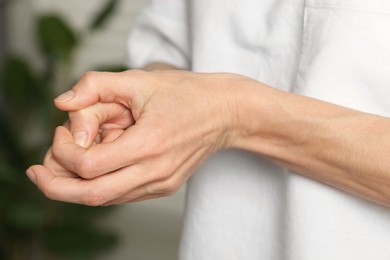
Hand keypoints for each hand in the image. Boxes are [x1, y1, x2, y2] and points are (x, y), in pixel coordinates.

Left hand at [27, 70, 245, 204]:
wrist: (225, 113)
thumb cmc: (186, 94)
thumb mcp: (140, 79)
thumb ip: (96, 85)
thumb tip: (62, 103)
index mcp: (150, 144)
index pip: (89, 166)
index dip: (63, 151)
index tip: (61, 132)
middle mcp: (155, 172)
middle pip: (91, 196)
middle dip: (55, 186)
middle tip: (39, 170)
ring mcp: (160, 184)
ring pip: (105, 199)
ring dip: (77, 185)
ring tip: (68, 160)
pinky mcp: (163, 187)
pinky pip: (121, 194)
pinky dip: (99, 184)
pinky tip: (95, 165)